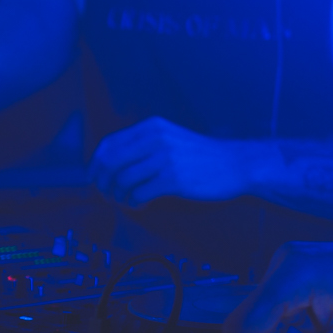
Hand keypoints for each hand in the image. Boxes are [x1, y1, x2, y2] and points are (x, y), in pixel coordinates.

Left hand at [89, 117, 252, 205]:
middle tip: (108, 196)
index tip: (95, 180)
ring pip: (122, 181)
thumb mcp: (171, 139)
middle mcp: (155, 139)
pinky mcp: (173, 179)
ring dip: (119, 197)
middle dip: (103, 184)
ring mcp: (164, 158)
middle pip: (110, 163)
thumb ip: (144, 146)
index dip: (96, 165)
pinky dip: (134, 203)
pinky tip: (141, 205)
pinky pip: (139, 194)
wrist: (237, 164)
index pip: (109, 144)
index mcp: (152, 127)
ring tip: (128, 202)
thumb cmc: (204, 156)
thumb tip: (112, 165)